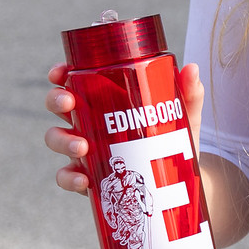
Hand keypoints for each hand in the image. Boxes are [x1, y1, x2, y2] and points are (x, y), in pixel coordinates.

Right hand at [44, 60, 205, 195]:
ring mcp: (85, 150)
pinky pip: (67, 176)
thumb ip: (188, 94)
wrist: (179, 179)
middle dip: (56, 100)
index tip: (59, 72)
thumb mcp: (182, 115)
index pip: (76, 81)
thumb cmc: (172, 137)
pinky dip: (69, 178)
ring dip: (63, 140)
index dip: (60, 74)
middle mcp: (89, 122)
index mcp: (105, 100)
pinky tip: (84, 180)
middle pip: (59, 106)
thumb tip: (192, 68)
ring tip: (82, 146)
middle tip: (69, 103)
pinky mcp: (88, 176)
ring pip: (57, 139)